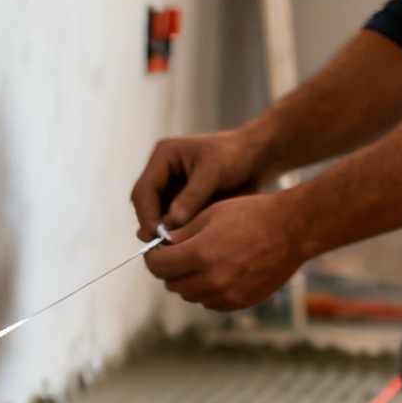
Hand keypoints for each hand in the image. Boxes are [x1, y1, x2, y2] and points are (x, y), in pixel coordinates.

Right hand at [130, 128, 269, 236]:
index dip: (147, 215)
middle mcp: (162, 174)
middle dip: (153, 227)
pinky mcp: (182, 204)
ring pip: (156, 218)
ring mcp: (171, 190)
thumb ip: (191, 198)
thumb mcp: (213, 172)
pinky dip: (176, 234)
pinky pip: (172, 223)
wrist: (258, 157)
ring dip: (163, 233)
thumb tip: (169, 224)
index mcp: (163, 157)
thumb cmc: (237, 155)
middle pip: (145, 207)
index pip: (143, 191)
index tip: (158, 236)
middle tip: (165, 247)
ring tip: (176, 247)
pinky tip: (186, 244)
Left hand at [143, 192, 311, 311]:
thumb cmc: (252, 214)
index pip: (158, 266)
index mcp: (200, 254)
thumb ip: (181, 234)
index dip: (153, 258)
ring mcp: (227, 295)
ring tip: (200, 262)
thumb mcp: (211, 214)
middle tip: (177, 255)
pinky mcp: (240, 302)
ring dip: (188, 281)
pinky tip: (218, 273)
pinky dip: (207, 291)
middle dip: (169, 269)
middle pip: (172, 284)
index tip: (156, 251)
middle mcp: (211, 280)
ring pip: (190, 295)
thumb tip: (160, 246)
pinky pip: (211, 303)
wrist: (292, 229)